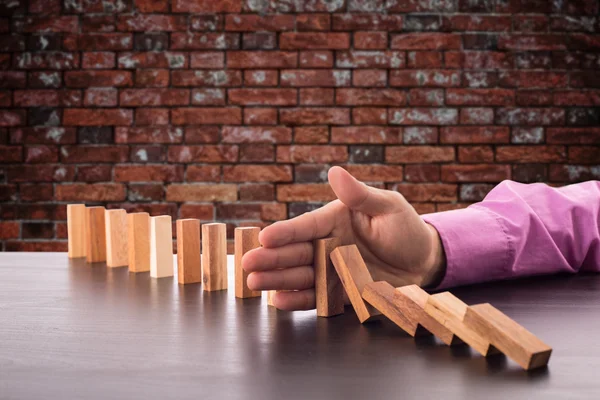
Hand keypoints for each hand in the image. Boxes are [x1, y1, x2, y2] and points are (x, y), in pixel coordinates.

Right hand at [242, 166, 445, 310]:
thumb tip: (335, 171)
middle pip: (294, 252)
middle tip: (248, 263)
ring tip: (254, 283)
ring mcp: (331, 270)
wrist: (423, 262)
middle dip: (270, 258)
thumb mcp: (387, 206)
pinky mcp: (339, 293)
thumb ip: (360, 195)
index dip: (285, 232)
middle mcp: (327, 245)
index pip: (305, 226)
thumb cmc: (405, 228)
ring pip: (299, 275)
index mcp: (334, 221)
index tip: (264, 237)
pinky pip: (315, 297)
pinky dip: (297, 300)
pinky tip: (279, 300)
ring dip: (276, 280)